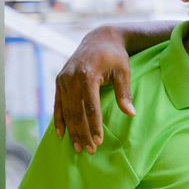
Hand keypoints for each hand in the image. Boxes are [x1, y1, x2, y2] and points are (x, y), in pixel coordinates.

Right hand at [53, 26, 134, 153]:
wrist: (100, 38)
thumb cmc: (115, 56)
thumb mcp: (124, 71)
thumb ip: (125, 93)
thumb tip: (131, 114)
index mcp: (87, 75)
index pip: (90, 107)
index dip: (94, 126)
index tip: (98, 141)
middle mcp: (71, 78)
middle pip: (76, 112)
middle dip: (82, 133)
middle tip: (89, 150)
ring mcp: (63, 79)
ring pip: (66, 111)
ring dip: (71, 130)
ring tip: (78, 147)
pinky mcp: (59, 81)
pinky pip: (57, 104)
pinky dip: (58, 119)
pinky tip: (61, 134)